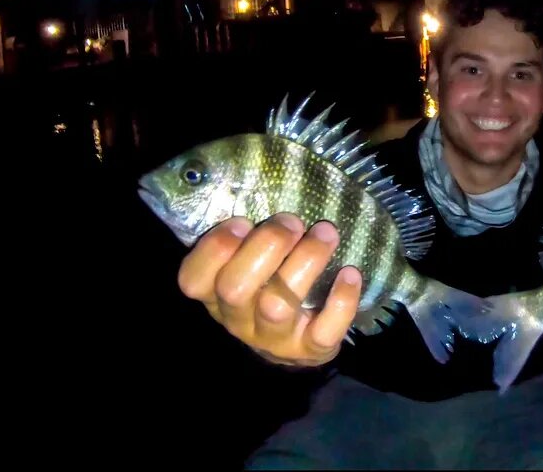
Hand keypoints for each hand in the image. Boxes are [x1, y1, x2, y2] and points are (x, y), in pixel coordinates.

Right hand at [177, 213, 361, 366]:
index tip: (242, 221)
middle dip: (266, 246)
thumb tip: (267, 191)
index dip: (214, 249)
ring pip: (278, 306)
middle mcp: (238, 320)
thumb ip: (247, 239)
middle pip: (235, 289)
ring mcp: (273, 339)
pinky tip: (349, 273)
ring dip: (305, 262)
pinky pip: (324, 331)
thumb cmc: (269, 285)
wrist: (296, 341)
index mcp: (216, 295)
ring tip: (326, 232)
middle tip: (292, 222)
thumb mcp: (248, 264)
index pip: (193, 280)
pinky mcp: (310, 351)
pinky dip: (340, 301)